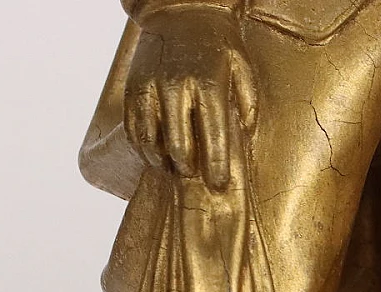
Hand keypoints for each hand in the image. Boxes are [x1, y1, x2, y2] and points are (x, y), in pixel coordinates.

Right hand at [124, 5, 257, 191]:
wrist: (180, 9)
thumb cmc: (217, 42)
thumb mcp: (242, 66)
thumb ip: (247, 103)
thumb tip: (244, 137)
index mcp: (209, 84)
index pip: (213, 138)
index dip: (216, 168)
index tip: (219, 185)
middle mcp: (177, 86)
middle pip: (179, 148)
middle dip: (188, 169)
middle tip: (195, 175)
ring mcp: (151, 88)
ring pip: (151, 144)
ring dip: (163, 162)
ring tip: (174, 166)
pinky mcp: (133, 88)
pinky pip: (134, 131)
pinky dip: (143, 149)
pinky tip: (155, 154)